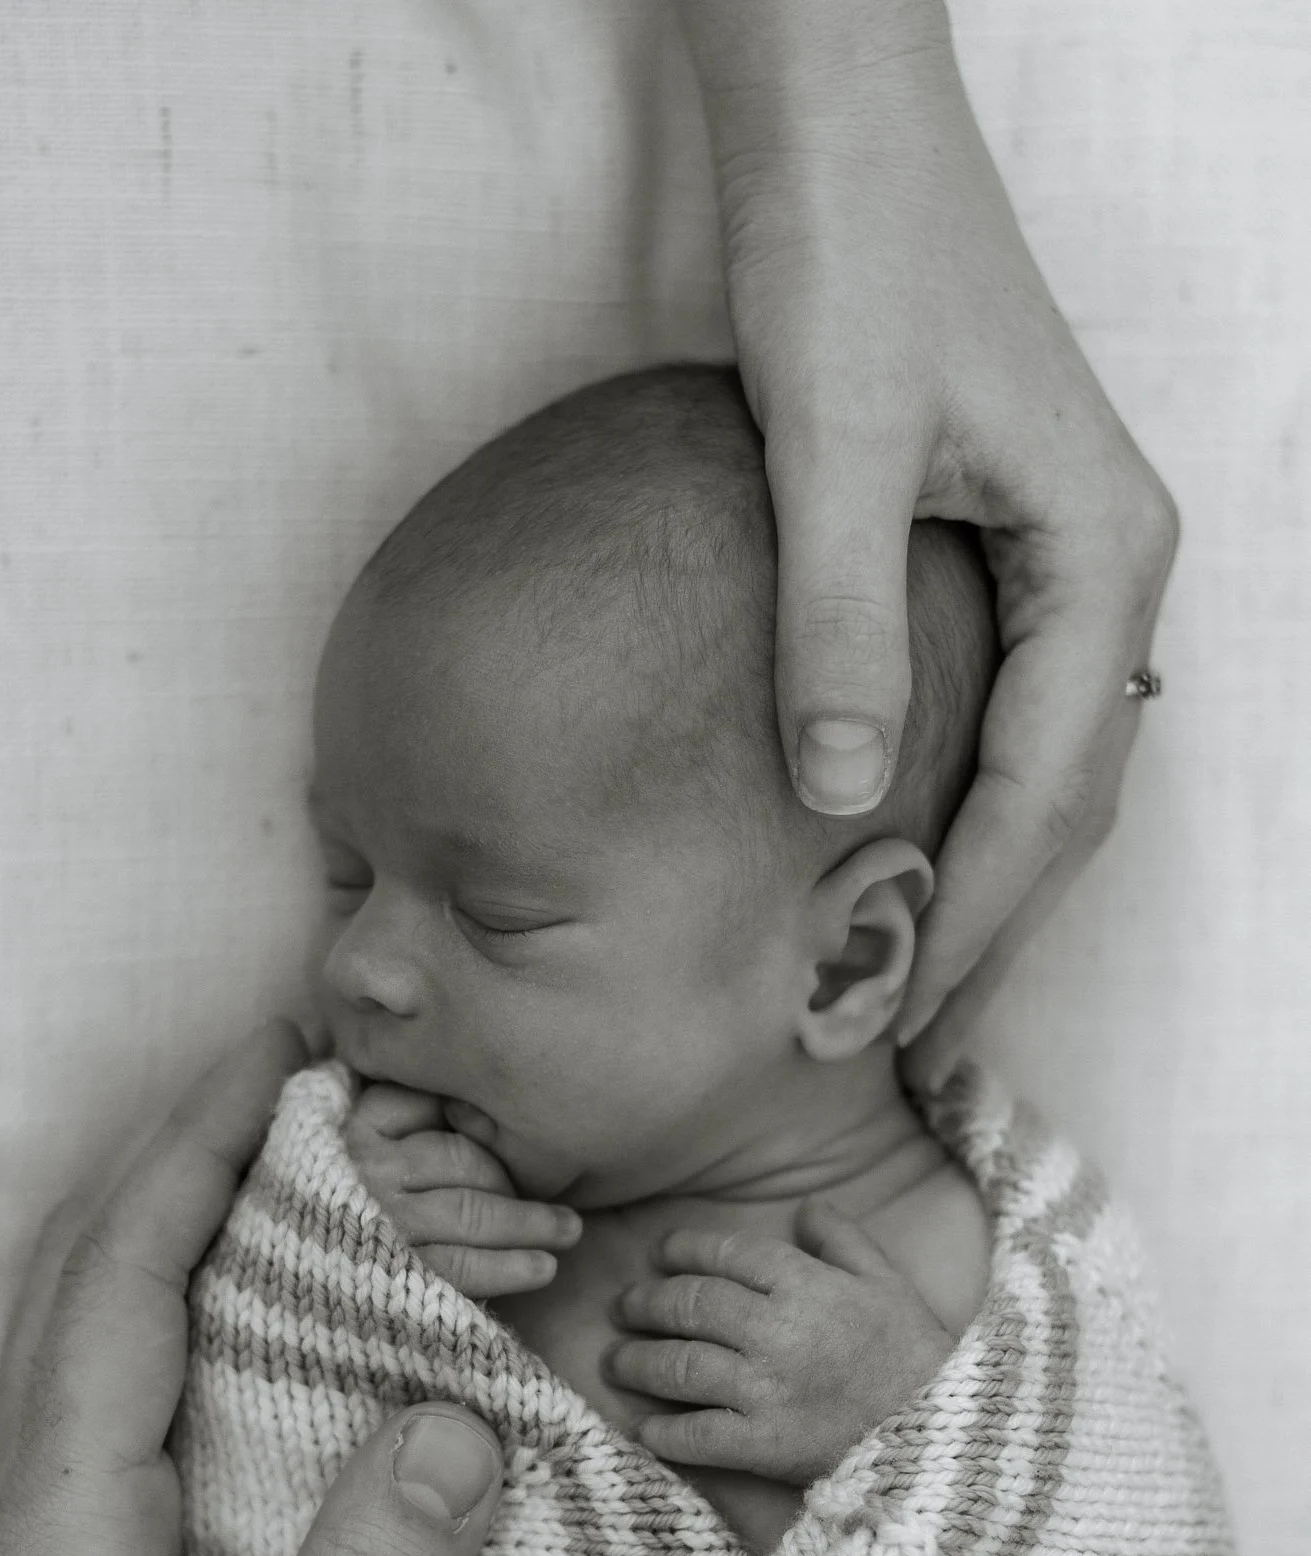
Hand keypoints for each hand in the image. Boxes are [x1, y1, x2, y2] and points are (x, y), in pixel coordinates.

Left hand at [0, 1023, 505, 1555]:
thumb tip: (457, 1423)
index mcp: (63, 1535)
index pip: (116, 1289)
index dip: (195, 1156)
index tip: (280, 1060)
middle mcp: (32, 1508)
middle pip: (85, 1270)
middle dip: (183, 1144)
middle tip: (293, 1063)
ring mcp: (40, 1534)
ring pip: (86, 1317)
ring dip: (170, 1205)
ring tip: (280, 1138)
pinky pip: (113, 1381)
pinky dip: (174, 1291)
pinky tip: (247, 1293)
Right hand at [345, 1081, 580, 1297]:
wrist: (292, 1293)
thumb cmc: (337, 1213)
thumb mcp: (352, 1147)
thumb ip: (402, 1114)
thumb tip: (465, 1096)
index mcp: (357, 1127)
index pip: (431, 1104)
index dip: (480, 1120)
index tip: (515, 1129)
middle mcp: (365, 1169)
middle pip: (460, 1158)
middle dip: (514, 1176)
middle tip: (559, 1189)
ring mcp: (379, 1222)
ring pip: (470, 1211)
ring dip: (529, 1223)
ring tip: (568, 1231)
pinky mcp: (394, 1273)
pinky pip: (462, 1266)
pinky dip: (509, 1266)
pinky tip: (542, 1267)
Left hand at [604, 1199, 952, 1479]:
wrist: (944, 1438)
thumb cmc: (918, 1357)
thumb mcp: (890, 1284)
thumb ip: (844, 1240)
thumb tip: (805, 1207)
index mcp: (808, 1285)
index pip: (727, 1255)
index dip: (685, 1250)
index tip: (661, 1254)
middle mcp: (778, 1331)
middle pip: (689, 1306)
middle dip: (646, 1304)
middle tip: (624, 1307)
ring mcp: (766, 1389)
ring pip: (679, 1366)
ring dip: (637, 1363)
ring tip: (616, 1363)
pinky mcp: (764, 1445)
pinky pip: (696, 1436)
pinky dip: (664, 1433)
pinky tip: (646, 1430)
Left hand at [676, 0, 1177, 1081]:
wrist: (841, 127)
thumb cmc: (848, 256)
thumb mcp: (832, 447)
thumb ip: (837, 624)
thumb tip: (844, 804)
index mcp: (1103, 555)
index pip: (1048, 786)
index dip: (975, 912)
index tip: (901, 1012)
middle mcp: (1109, 570)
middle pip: (1068, 799)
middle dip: (994, 924)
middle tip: (907, 1042)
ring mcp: (1065, 560)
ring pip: (1044, 766)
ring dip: (983, 879)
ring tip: (909, 984)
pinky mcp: (1003, 544)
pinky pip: (1006, 712)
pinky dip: (962, 802)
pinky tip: (899, 856)